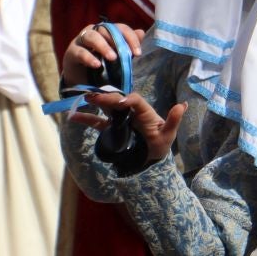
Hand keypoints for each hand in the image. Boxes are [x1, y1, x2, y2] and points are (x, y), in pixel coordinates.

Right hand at [61, 21, 144, 85]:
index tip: (138, 53)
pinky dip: (89, 58)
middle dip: (117, 41)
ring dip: (103, 46)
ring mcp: (81, 40)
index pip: (120, 28)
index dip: (130, 38)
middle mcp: (94, 31)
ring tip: (112, 58)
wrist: (81, 79)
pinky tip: (97, 65)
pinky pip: (80, 52)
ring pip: (92, 36)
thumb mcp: (117, 57)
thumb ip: (127, 45)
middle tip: (127, 55)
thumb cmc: (101, 65)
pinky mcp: (72, 52)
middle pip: (106, 29)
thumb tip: (142, 32)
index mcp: (107, 31)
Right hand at [70, 91, 184, 161]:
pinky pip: (98, 121)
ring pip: (106, 107)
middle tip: (95, 96)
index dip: (127, 99)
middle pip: (118, 100)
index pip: (136, 101)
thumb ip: (173, 121)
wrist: (149, 160)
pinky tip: (74, 116)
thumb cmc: (160, 146)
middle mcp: (131, 112)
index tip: (121, 102)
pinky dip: (86, 118)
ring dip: (96, 102)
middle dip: (107, 97)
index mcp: (144, 111)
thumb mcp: (167, 135)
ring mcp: (120, 119)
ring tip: (85, 97)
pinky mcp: (111, 128)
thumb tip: (182, 105)